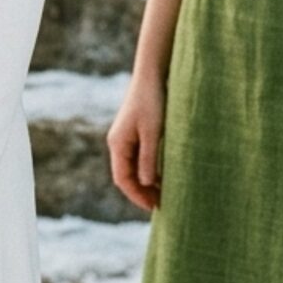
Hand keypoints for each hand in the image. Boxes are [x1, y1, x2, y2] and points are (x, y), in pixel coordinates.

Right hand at [106, 72, 164, 210]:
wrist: (151, 75)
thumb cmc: (152, 102)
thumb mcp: (152, 132)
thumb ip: (148, 158)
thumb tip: (146, 183)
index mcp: (118, 144)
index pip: (123, 179)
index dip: (137, 196)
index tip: (155, 207)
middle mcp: (118, 143)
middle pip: (126, 176)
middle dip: (141, 192)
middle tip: (162, 204)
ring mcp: (125, 138)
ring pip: (132, 168)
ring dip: (145, 182)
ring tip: (164, 193)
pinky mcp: (134, 132)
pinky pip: (137, 158)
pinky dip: (147, 170)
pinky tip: (162, 175)